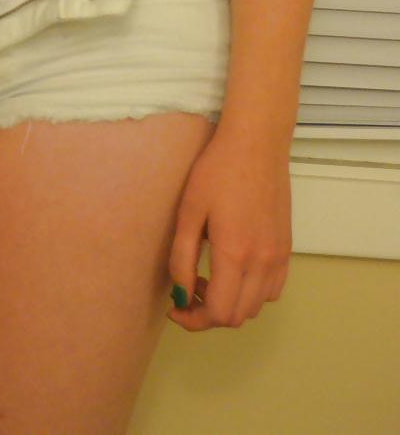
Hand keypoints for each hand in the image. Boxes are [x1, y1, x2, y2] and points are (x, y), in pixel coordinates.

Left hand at [166, 126, 291, 330]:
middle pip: (238, 316)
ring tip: (210, 276)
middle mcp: (262, 263)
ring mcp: (279, 257)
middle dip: (209, 314)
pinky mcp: (287, 248)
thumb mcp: (189, 211)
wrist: (256, 144)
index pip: (218, 313)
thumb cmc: (216, 171)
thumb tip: (181, 295)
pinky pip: (273, 289)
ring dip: (231, 303)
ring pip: (256, 306)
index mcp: (234, 255)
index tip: (176, 307)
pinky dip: (253, 292)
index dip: (193, 319)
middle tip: (189, 288)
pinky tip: (235, 268)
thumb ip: (182, 257)